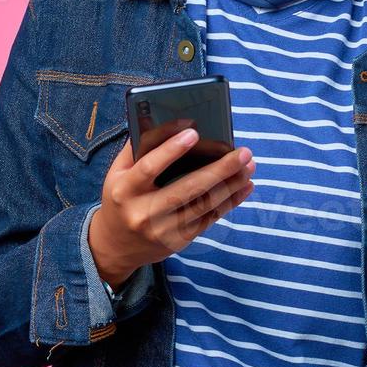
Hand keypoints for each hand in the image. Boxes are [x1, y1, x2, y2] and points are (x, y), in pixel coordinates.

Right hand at [88, 125, 254, 286]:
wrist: (117, 246)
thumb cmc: (121, 199)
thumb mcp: (116, 174)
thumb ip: (135, 149)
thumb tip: (157, 119)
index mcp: (125, 190)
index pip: (148, 168)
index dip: (170, 150)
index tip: (194, 132)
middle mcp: (144, 212)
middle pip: (187, 189)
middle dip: (219, 170)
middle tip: (243, 153)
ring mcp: (163, 229)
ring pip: (204, 205)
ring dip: (231, 185)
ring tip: (249, 166)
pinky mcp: (180, 240)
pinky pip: (210, 218)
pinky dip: (230, 201)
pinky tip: (244, 186)